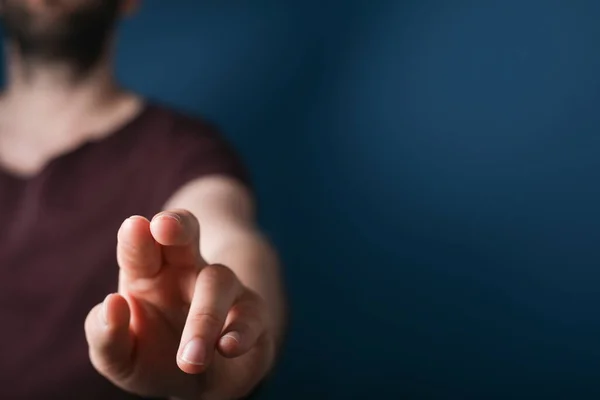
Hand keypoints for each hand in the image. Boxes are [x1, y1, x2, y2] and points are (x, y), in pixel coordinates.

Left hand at [84, 210, 275, 399]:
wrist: (199, 383)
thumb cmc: (153, 359)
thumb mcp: (118, 358)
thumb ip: (105, 336)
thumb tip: (114, 303)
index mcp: (148, 274)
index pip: (142, 246)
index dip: (136, 236)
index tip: (134, 226)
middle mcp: (186, 273)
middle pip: (184, 235)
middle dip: (177, 225)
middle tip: (164, 226)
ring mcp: (224, 291)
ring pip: (218, 281)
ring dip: (204, 317)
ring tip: (189, 360)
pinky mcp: (252, 316)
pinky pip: (251, 315)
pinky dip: (240, 331)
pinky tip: (227, 347)